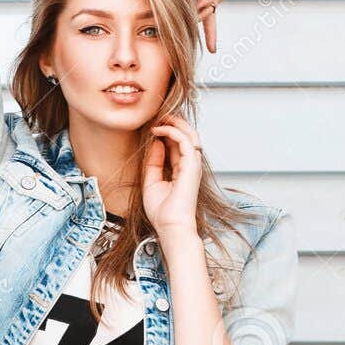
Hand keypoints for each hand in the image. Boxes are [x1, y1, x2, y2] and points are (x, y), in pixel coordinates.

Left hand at [142, 114, 204, 244]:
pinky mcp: (192, 166)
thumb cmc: (162, 212)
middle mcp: (190, 166)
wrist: (170, 227)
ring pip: (189, 134)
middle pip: (186, 136)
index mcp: (182, 171)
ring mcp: (193, 165)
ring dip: (174, 123)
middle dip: (173, 124)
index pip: (177, 145)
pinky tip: (158, 131)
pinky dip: (172, 132)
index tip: (151, 127)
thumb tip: (155, 142)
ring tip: (159, 119)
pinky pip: (185, 141)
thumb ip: (153, 162)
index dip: (166, 133)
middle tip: (158, 117)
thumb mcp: (151, 182)